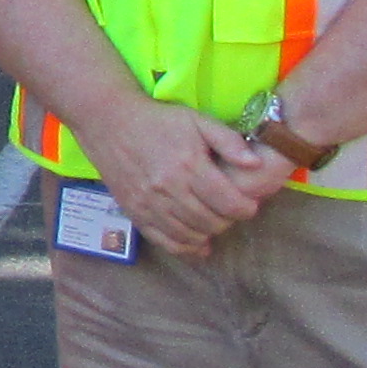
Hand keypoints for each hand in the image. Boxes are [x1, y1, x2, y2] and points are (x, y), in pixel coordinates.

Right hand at [77, 100, 292, 259]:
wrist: (110, 122)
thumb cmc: (158, 120)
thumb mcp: (197, 120)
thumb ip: (228, 140)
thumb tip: (256, 164)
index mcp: (189, 165)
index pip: (229, 202)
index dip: (246, 208)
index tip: (249, 204)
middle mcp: (169, 189)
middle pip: (212, 221)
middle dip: (229, 220)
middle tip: (231, 210)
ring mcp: (150, 204)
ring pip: (190, 234)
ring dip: (209, 233)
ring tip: (214, 221)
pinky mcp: (135, 212)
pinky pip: (164, 241)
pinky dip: (185, 247)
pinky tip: (197, 243)